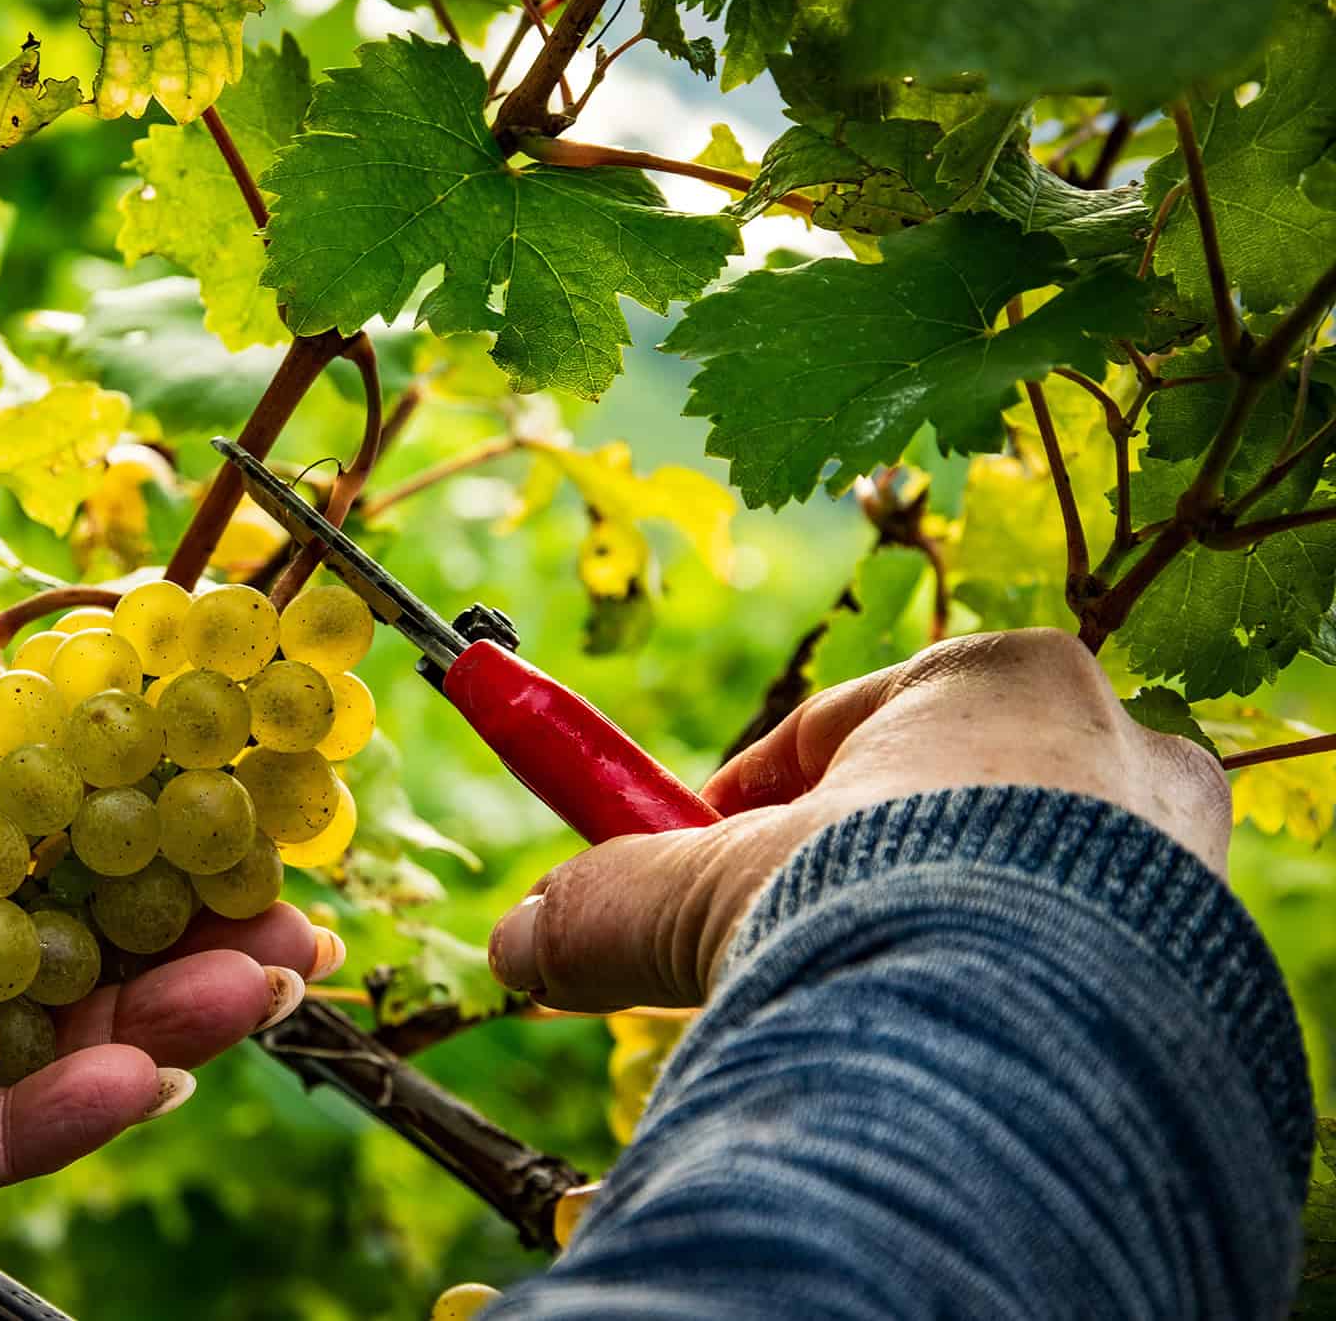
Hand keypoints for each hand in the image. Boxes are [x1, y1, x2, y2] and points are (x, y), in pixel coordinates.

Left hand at [0, 467, 336, 1200]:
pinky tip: (141, 1072)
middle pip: (49, 943)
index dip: (130, 812)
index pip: (18, 820)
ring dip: (151, 1026)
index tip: (238, 795)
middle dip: (181, 937)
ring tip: (266, 992)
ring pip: (17, 1046)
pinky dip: (39, 1117)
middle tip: (303, 929)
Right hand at [487, 629, 1230, 1012]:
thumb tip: (513, 941)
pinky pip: (1083, 960)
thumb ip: (611, 906)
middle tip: (778, 943)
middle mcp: (1107, 739)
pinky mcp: (1209, 949)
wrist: (1058, 1035)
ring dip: (933, 932)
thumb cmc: (888, 906)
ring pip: (1015, 881)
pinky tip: (955, 1045)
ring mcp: (1174, 846)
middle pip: (932, 801)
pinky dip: (1012, 995)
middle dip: (848, 872)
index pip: (840, 730)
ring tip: (869, 1005)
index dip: (748, 802)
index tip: (695, 860)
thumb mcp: (716, 894)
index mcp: (995, 678)